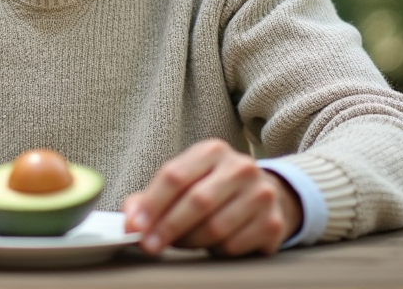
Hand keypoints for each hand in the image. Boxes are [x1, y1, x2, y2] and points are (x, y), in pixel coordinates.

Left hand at [121, 139, 301, 257]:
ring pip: (215, 227)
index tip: (134, 227)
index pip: (175, 176)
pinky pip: (234, 245)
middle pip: (196, 201)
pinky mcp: (272, 223)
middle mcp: (240, 167)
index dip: (151, 204)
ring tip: (182, 242)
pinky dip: (216, 251)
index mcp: (212, 151)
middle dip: (167, 227)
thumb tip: (129, 218)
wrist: (264, 194)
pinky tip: (213, 243)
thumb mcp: (185, 181)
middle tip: (150, 245)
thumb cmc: (213, 188)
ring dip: (191, 242)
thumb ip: (152, 197)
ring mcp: (261, 194)